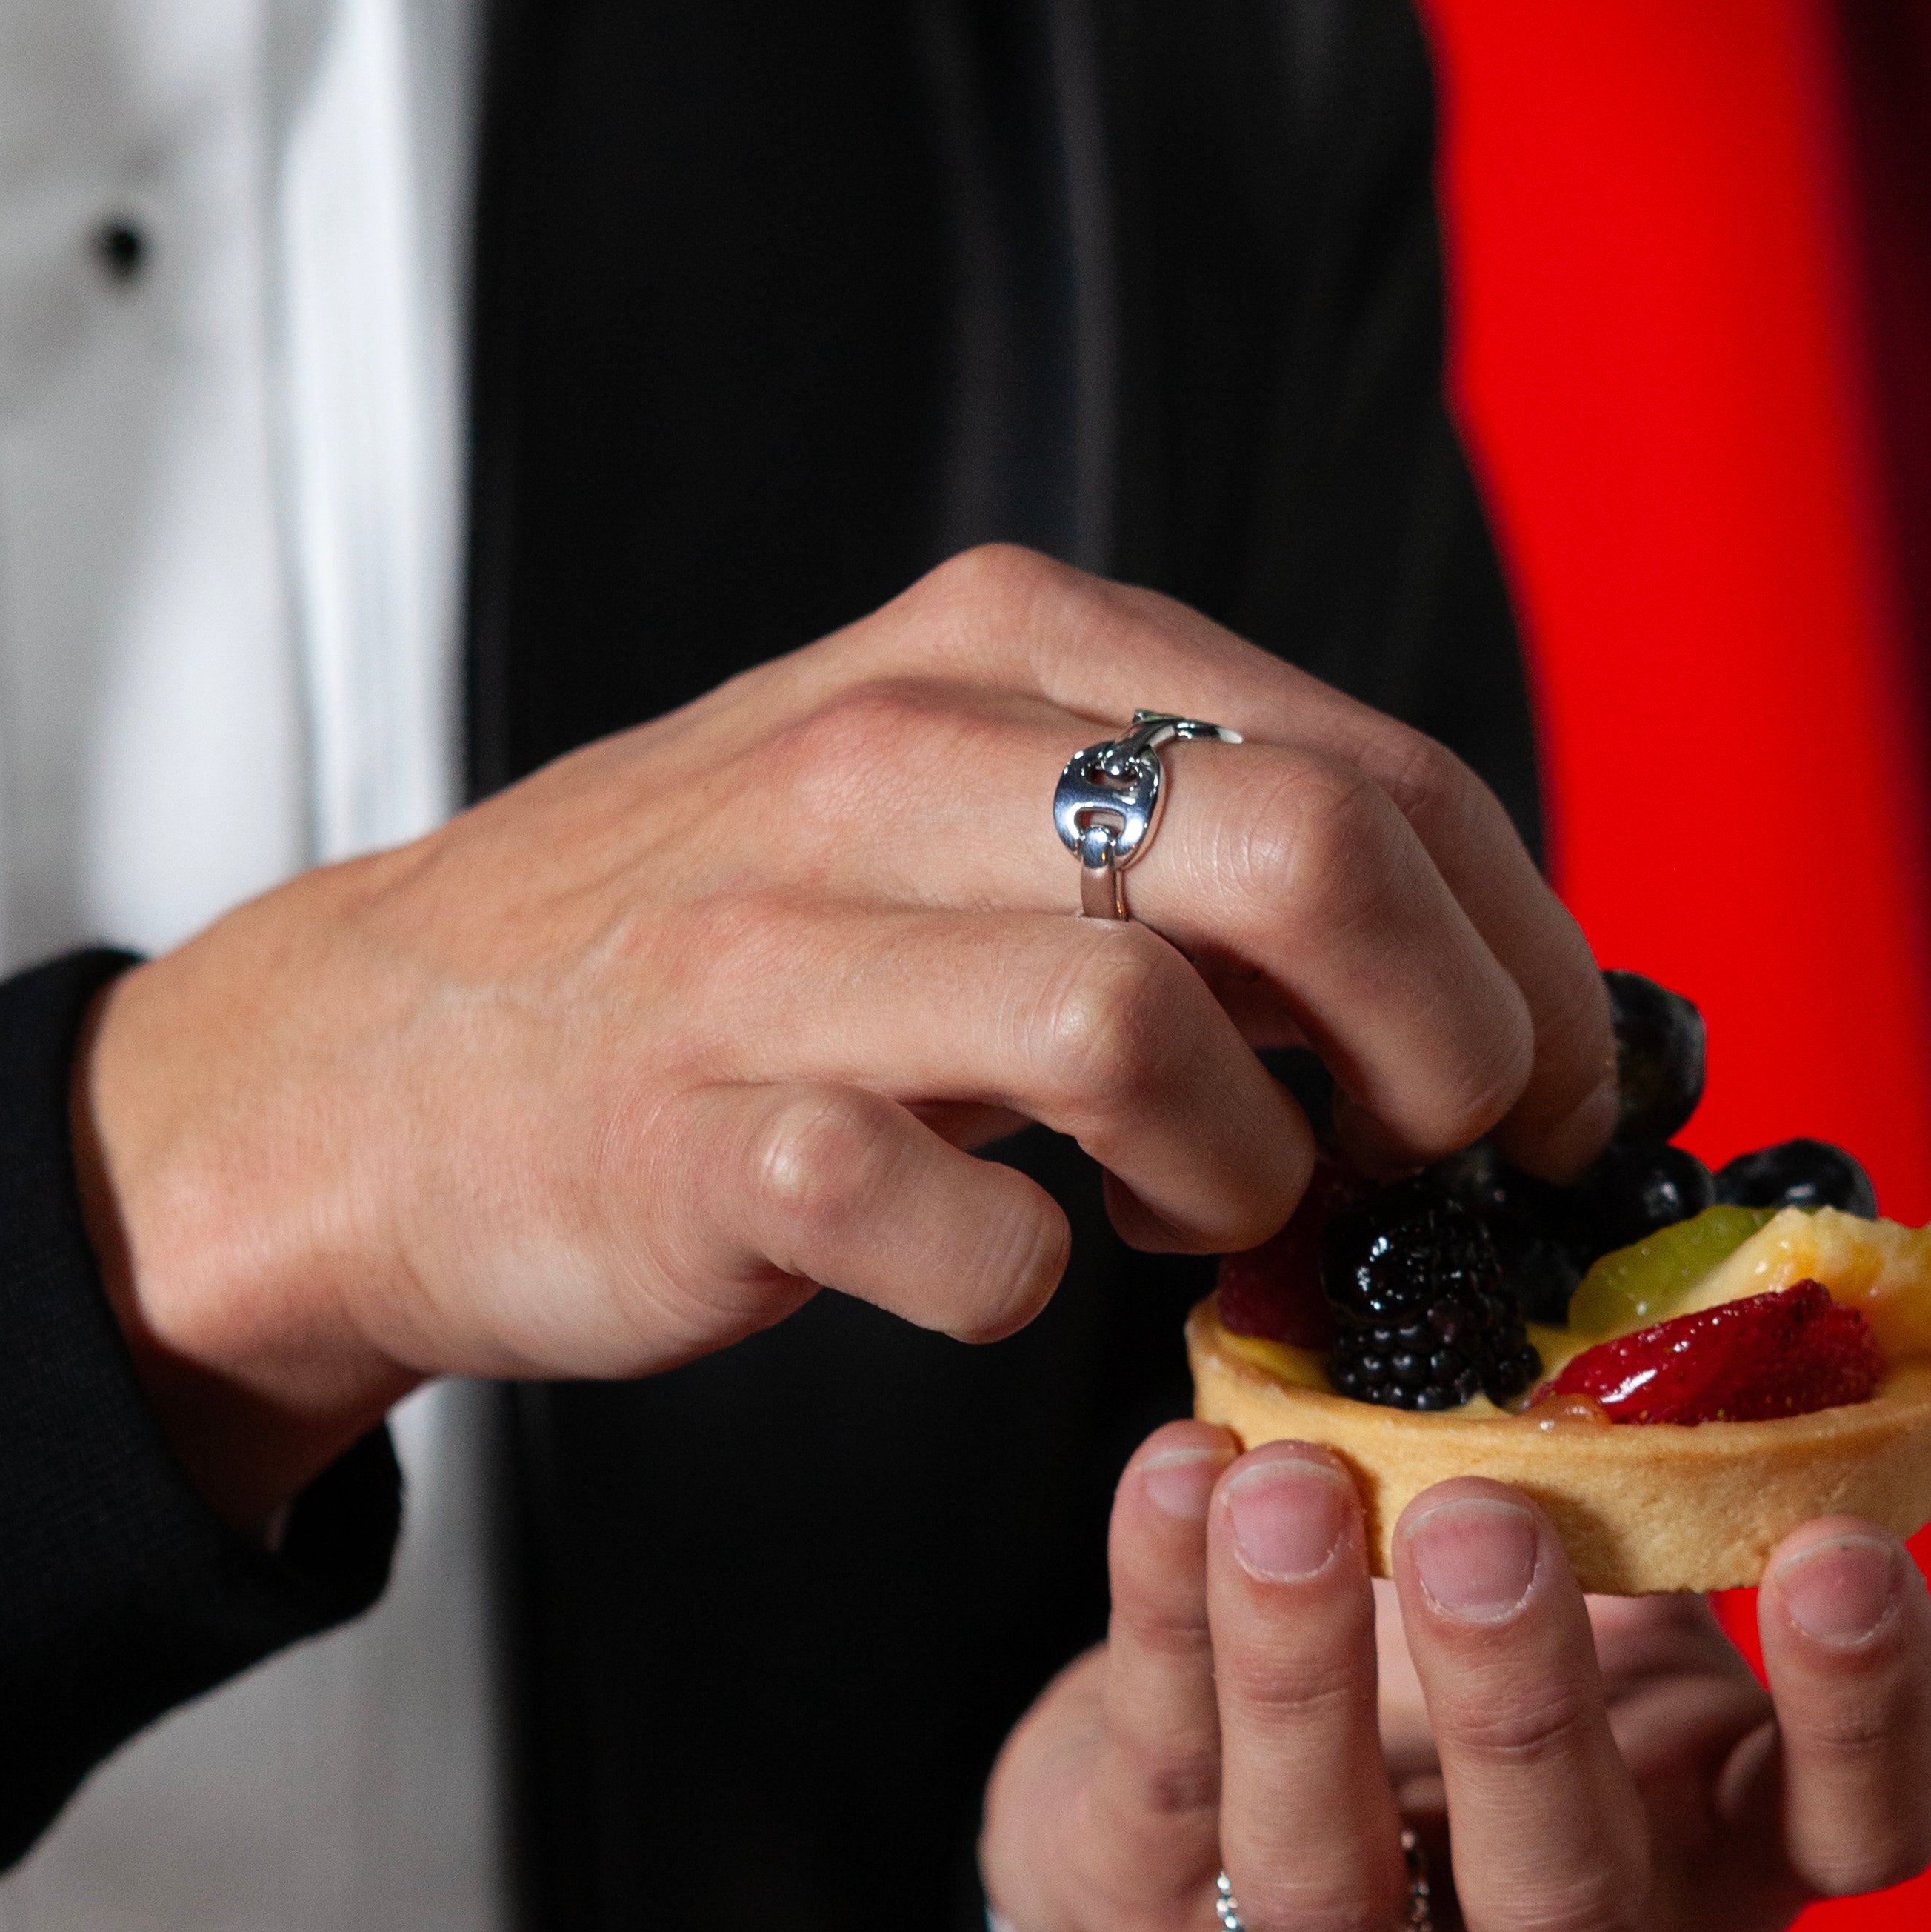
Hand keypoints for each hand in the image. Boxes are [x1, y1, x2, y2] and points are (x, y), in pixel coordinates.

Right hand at [73, 545, 1614, 1528]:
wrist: (372, 1067)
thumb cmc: (727, 951)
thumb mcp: (957, 806)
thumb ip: (1196, 837)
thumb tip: (1486, 967)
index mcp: (1002, 648)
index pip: (1378, 765)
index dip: (1527, 950)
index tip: (1558, 1088)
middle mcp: (895, 759)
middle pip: (1313, 857)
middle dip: (1449, 1046)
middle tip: (1434, 1165)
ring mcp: (784, 952)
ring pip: (1147, 1033)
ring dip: (1246, 1176)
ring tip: (1205, 1216)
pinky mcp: (701, 1142)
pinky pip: (958, 1234)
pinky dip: (1024, 1283)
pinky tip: (1002, 1264)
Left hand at [980, 1425, 1930, 1931]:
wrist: (1221, 1785)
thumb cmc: (1465, 1630)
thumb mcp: (1604, 1560)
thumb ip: (1660, 1463)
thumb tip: (1731, 1261)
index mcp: (1707, 1837)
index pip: (1851, 1836)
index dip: (1868, 1717)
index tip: (1838, 1542)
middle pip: (1563, 1890)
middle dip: (1522, 1708)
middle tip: (1483, 1519)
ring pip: (1325, 1875)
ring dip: (1302, 1675)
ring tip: (1288, 1486)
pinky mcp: (1166, 1916)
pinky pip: (1165, 1775)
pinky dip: (1161, 1614)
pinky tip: (1179, 1467)